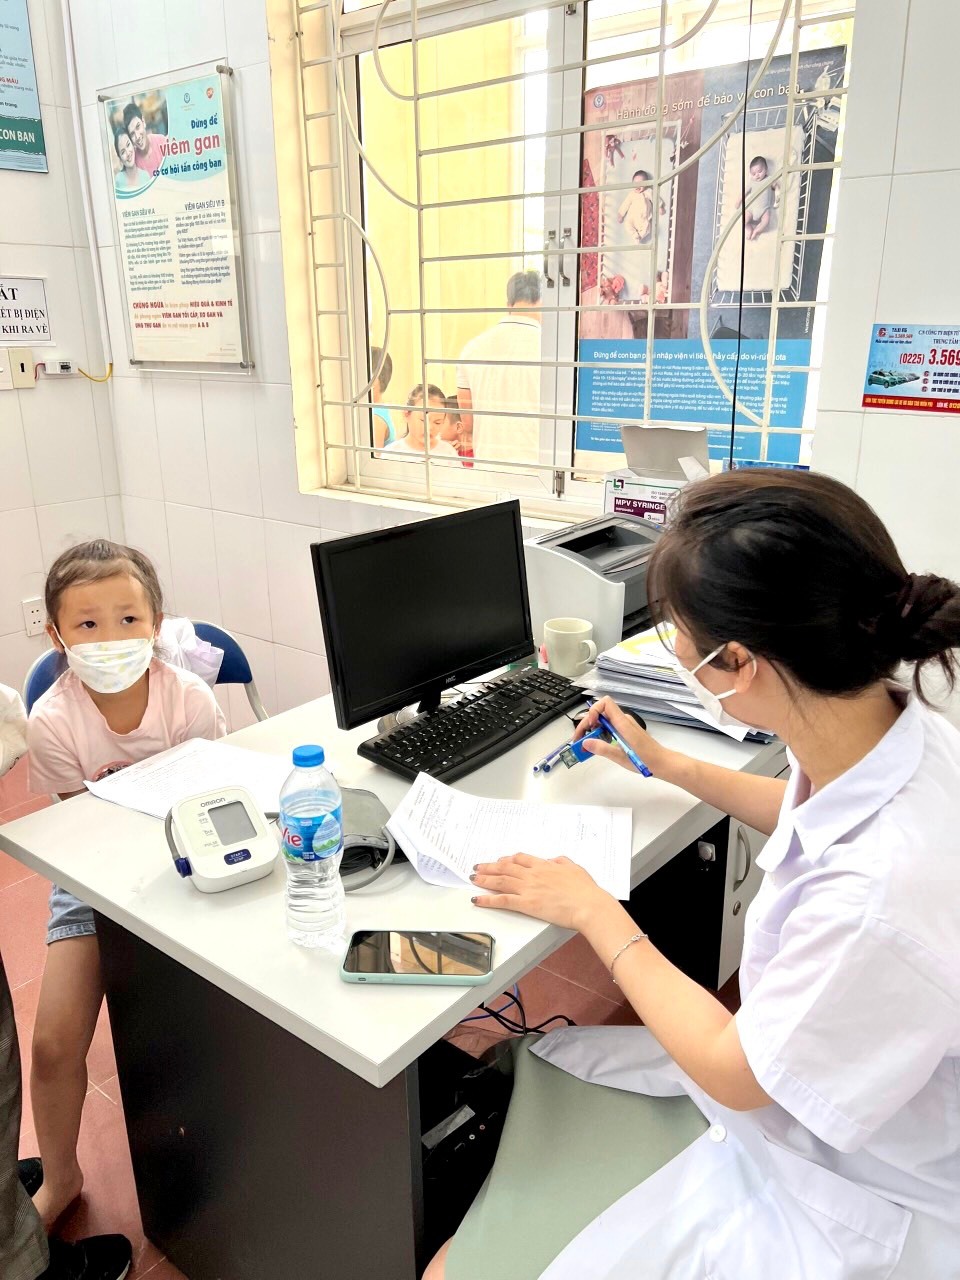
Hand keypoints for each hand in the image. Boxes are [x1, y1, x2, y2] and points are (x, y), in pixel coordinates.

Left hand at [471, 853, 610, 931]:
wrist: (588, 905)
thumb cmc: (585, 890)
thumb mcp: (575, 869)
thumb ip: (562, 862)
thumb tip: (554, 860)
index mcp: (544, 866)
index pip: (520, 859)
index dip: (508, 859)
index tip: (500, 860)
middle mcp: (533, 875)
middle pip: (506, 867)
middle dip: (489, 867)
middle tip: (478, 867)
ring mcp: (528, 888)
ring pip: (501, 881)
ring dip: (484, 879)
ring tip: (473, 878)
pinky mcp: (526, 904)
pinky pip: (502, 900)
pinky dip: (487, 899)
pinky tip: (477, 899)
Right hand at [573, 697, 670, 776]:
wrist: (663, 762)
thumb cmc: (646, 760)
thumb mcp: (621, 757)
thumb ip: (602, 748)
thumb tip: (585, 742)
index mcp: (623, 723)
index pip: (605, 703)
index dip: (593, 711)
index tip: (589, 726)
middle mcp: (623, 721)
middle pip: (600, 712)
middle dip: (587, 724)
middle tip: (579, 740)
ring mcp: (625, 725)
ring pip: (604, 720)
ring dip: (592, 729)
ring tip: (585, 744)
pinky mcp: (626, 731)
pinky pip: (609, 727)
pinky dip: (600, 733)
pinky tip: (597, 745)